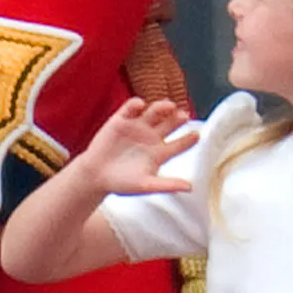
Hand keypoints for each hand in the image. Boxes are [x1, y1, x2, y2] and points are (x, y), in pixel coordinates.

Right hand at [78, 99, 197, 196]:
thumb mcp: (146, 185)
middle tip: (183, 116)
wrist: (96, 176)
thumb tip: (190, 188)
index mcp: (160, 153)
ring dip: (161, 108)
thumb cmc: (122, 183)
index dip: (188, 139)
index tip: (196, 135)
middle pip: (169, 124)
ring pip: (154, 113)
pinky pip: (130, 108)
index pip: (180, 144)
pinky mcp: (121, 120)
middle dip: (177, 119)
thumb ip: (167, 185)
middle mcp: (151, 137)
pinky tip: (140, 105)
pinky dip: (135, 105)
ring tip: (168, 106)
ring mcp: (137, 127)